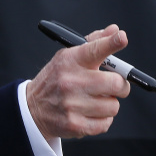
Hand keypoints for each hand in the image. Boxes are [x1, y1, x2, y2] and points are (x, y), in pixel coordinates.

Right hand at [25, 24, 131, 139]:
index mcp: (70, 60)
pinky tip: (89, 113)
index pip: (94, 49)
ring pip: (113, 105)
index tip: (122, 37)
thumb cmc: (56, 79)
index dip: (111, 43)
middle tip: (114, 86)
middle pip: (115, 83)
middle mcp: (71, 81)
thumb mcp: (67, 57)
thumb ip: (94, 43)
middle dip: (121, 86)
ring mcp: (72, 104)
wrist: (32, 108)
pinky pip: (106, 123)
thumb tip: (115, 31)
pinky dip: (102, 119)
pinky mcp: (75, 124)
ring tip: (94, 100)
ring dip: (109, 104)